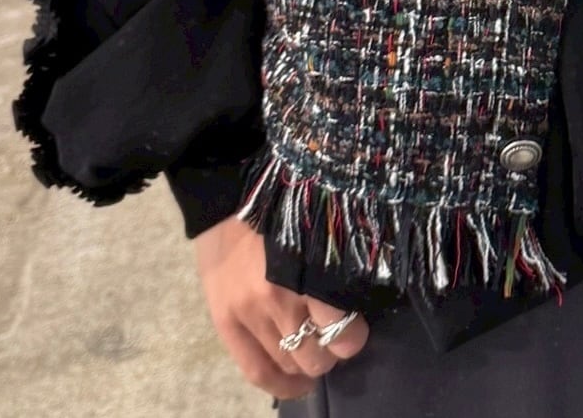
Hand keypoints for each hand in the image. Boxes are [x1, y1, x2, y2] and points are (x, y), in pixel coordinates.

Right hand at [193, 214, 368, 399]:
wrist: (226, 197)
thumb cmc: (281, 208)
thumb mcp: (317, 231)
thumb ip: (332, 268)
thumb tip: (355, 305)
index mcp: (311, 268)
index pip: (342, 330)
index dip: (353, 338)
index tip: (356, 330)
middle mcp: (281, 296)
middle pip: (316, 354)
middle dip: (330, 353)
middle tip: (332, 339)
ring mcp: (250, 312)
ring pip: (288, 364)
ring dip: (306, 367)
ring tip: (313, 357)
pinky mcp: (226, 322)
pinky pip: (256, 369)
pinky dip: (279, 385)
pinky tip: (295, 385)